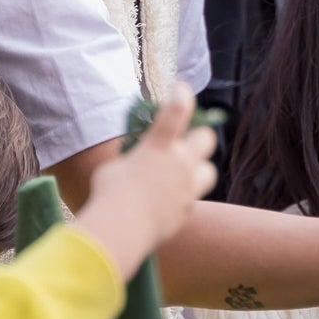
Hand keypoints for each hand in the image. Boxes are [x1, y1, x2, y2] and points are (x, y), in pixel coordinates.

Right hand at [74, 83, 217, 278]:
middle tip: (186, 141)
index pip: (177, 109)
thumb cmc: (108, 194)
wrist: (121, 230)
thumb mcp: (115, 167)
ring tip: (184, 173)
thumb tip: (137, 163)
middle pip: (206, 138)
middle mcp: (180, 163)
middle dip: (198, 136)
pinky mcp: (187, 210)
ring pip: (209, 171)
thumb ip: (133, 159)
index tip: (181, 88)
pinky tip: (167, 201)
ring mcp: (188, 187)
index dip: (182, 94)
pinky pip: (192, 199)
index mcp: (159, 145)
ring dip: (199, 168)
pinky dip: (184, 197)